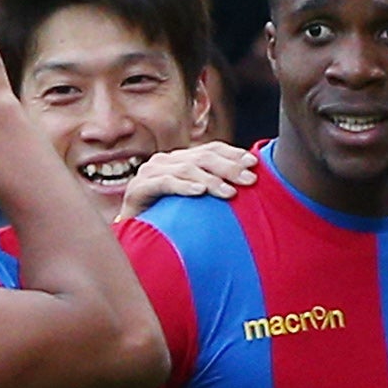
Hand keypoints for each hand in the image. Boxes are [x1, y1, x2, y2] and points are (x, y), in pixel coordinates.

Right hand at [119, 142, 257, 218]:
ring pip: (186, 169)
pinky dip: (184, 186)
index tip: (254, 164)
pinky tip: (199, 192)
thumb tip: (247, 184)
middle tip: (249, 180)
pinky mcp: (137, 188)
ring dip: (210, 180)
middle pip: (202, 157)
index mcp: (180, 160)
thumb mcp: (195, 202)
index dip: (233, 154)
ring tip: (229, 192)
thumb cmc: (168, 221)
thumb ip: (213, 189)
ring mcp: (150, 172)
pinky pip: (164, 183)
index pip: (210, 149)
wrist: (133, 238)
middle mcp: (164, 161)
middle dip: (228, 167)